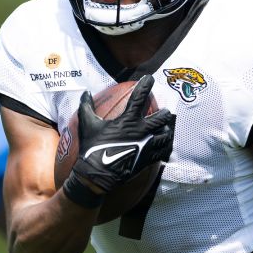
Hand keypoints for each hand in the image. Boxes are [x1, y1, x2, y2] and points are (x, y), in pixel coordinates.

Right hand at [71, 75, 174, 193]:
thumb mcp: (87, 125)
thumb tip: (84, 92)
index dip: (146, 85)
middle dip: (165, 113)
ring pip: (166, 134)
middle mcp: (141, 130)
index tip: (150, 78)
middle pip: (162, 117)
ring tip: (166, 129)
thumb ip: (87, 107)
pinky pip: (163, 150)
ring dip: (167, 130)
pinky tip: (165, 145)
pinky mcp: (148, 159)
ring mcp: (147, 145)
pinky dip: (165, 146)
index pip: (140, 97)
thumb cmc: (92, 147)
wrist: (98, 174)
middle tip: (165, 112)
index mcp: (128, 119)